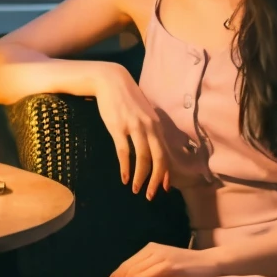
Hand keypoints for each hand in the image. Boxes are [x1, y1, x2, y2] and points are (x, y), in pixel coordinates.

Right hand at [93, 62, 170, 199]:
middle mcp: (149, 126)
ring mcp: (134, 127)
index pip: (165, 153)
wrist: (110, 80)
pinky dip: (125, 168)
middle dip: (156, 180)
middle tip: (151, 195)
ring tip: (135, 189)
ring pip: (142, 158)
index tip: (165, 188)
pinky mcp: (118, 127)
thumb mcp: (144, 112)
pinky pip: (124, 152)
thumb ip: (150, 129)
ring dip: (140, 178)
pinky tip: (124, 178)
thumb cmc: (127, 98)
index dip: (166, 173)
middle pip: (158, 159)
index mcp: (156, 124)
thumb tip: (154, 148)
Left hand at [109, 243, 216, 276]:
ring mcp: (161, 257)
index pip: (125, 267)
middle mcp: (153, 250)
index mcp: (149, 249)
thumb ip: (149, 271)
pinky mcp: (170, 266)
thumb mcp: (165, 265)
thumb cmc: (188, 269)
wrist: (213, 263)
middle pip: (127, 270)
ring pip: (135, 275)